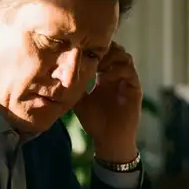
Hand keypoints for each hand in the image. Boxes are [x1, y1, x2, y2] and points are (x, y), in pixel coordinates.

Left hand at [73, 43, 142, 162]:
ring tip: (96, 65)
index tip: (79, 51)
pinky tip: (102, 78)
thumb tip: (53, 74)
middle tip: (88, 55)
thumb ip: (72, 85)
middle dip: (102, 49)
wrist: (109, 139)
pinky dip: (116, 70)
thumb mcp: (78, 99)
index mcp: (105, 74)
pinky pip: (129, 71)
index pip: (103, 51)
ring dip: (110, 57)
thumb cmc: (94, 120)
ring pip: (124, 56)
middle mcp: (117, 74)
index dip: (93, 48)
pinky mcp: (135, 88)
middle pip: (115, 48)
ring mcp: (127, 80)